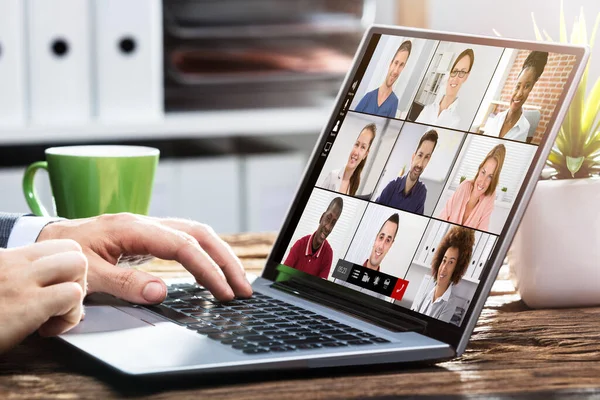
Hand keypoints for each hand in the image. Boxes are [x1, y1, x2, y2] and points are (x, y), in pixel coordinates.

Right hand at [0, 240, 86, 352]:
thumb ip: (10, 277)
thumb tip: (42, 289)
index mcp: (2, 257)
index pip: (50, 247)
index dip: (59, 270)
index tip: (50, 291)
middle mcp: (11, 261)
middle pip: (71, 248)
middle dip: (75, 275)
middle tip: (59, 300)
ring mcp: (20, 280)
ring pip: (78, 263)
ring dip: (76, 291)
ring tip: (55, 312)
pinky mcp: (27, 303)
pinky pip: (72, 295)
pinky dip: (70, 315)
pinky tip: (47, 329)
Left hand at [37, 213, 252, 303]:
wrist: (50, 241)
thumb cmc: (66, 256)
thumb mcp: (89, 274)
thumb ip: (124, 283)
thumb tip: (160, 292)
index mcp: (133, 228)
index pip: (183, 245)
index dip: (207, 269)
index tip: (223, 292)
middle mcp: (148, 222)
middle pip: (200, 234)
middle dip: (226, 260)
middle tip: (244, 288)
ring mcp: (151, 227)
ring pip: (198, 234)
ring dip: (221, 256)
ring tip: (237, 281)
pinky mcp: (151, 236)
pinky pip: (188, 240)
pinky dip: (207, 254)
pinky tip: (214, 270)